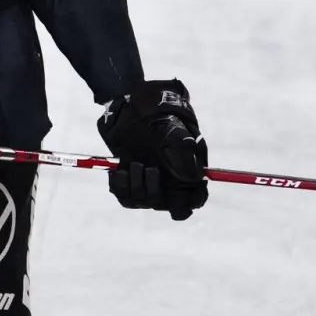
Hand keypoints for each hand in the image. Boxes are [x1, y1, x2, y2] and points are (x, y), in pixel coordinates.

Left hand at [97, 79, 208, 219]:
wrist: (134, 109)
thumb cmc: (161, 119)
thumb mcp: (175, 132)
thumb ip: (185, 154)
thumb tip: (193, 177)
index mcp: (188, 172)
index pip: (195, 199)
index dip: (188, 203)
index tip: (177, 198)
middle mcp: (170, 181)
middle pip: (167, 206)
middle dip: (155, 191)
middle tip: (151, 169)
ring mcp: (149, 182)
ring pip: (144, 201)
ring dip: (137, 186)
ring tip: (134, 163)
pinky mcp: (129, 181)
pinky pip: (125, 197)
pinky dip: (120, 185)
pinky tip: (120, 169)